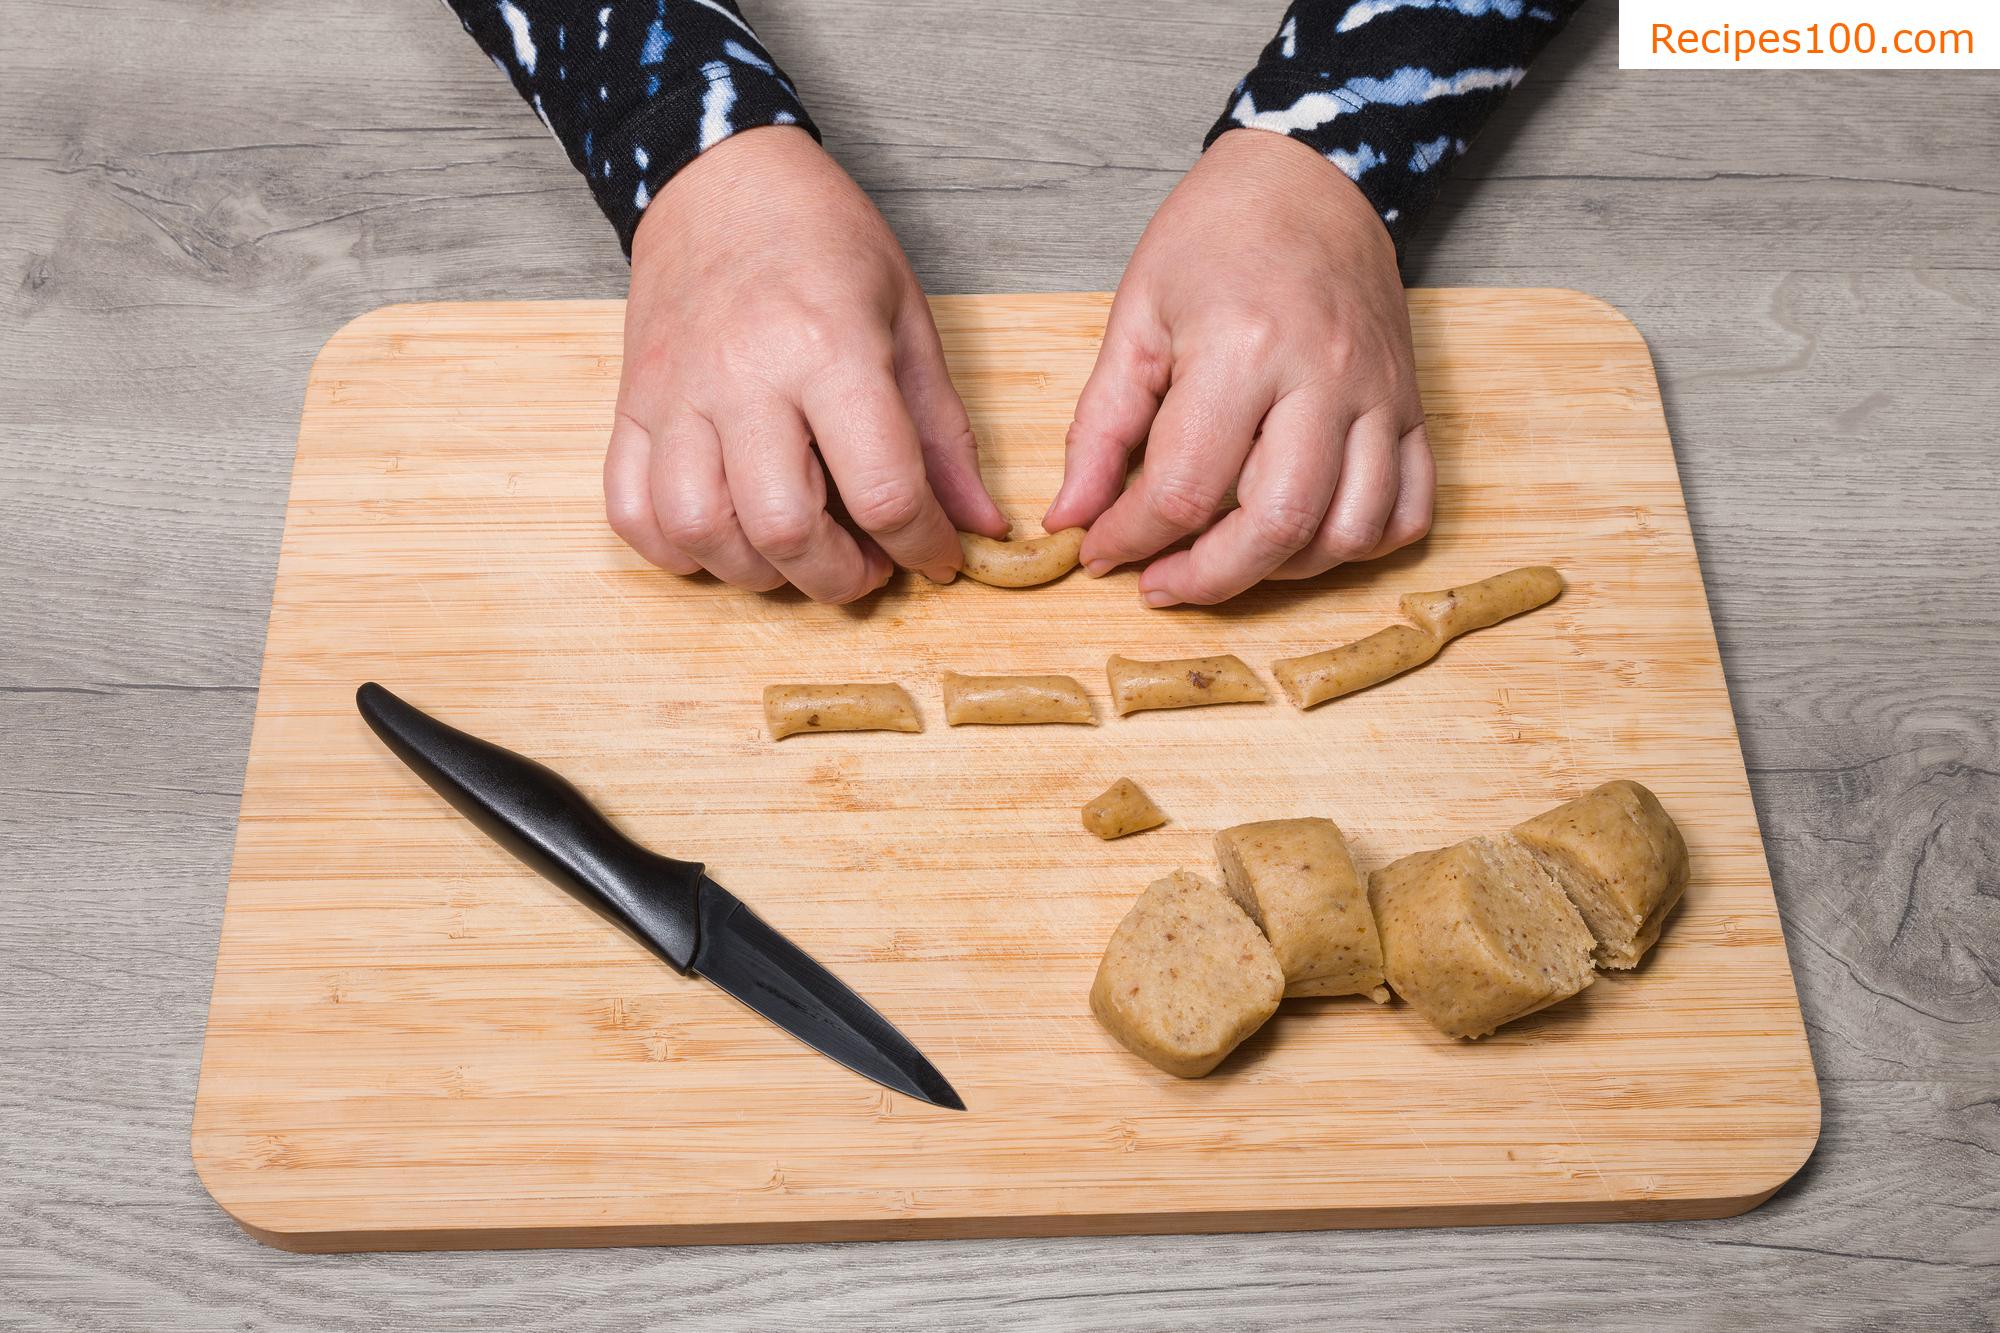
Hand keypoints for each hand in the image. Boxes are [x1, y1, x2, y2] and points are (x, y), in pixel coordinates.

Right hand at [605, 126, 1007, 601]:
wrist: (720, 179)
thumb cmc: (823, 242)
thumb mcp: (908, 321)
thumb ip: (943, 434)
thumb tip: (978, 526)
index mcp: (827, 347)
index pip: (882, 488)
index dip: (923, 544)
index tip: (936, 554)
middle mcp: (743, 376)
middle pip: (784, 529)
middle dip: (840, 576)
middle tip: (867, 563)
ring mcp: (673, 393)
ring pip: (700, 531)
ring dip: (759, 572)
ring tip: (799, 551)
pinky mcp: (630, 405)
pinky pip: (633, 512)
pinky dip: (677, 548)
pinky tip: (725, 535)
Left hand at [1044, 129, 1432, 606]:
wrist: (1309, 177)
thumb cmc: (1214, 237)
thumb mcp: (1136, 318)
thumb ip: (1099, 428)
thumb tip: (1070, 518)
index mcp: (1241, 350)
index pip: (1182, 489)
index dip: (1130, 538)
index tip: (1101, 550)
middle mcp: (1322, 379)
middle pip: (1275, 527)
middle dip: (1207, 579)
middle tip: (1159, 583)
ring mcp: (1379, 396)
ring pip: (1349, 532)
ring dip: (1283, 572)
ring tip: (1228, 558)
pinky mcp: (1411, 405)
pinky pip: (1408, 509)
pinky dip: (1360, 545)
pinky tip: (1305, 538)